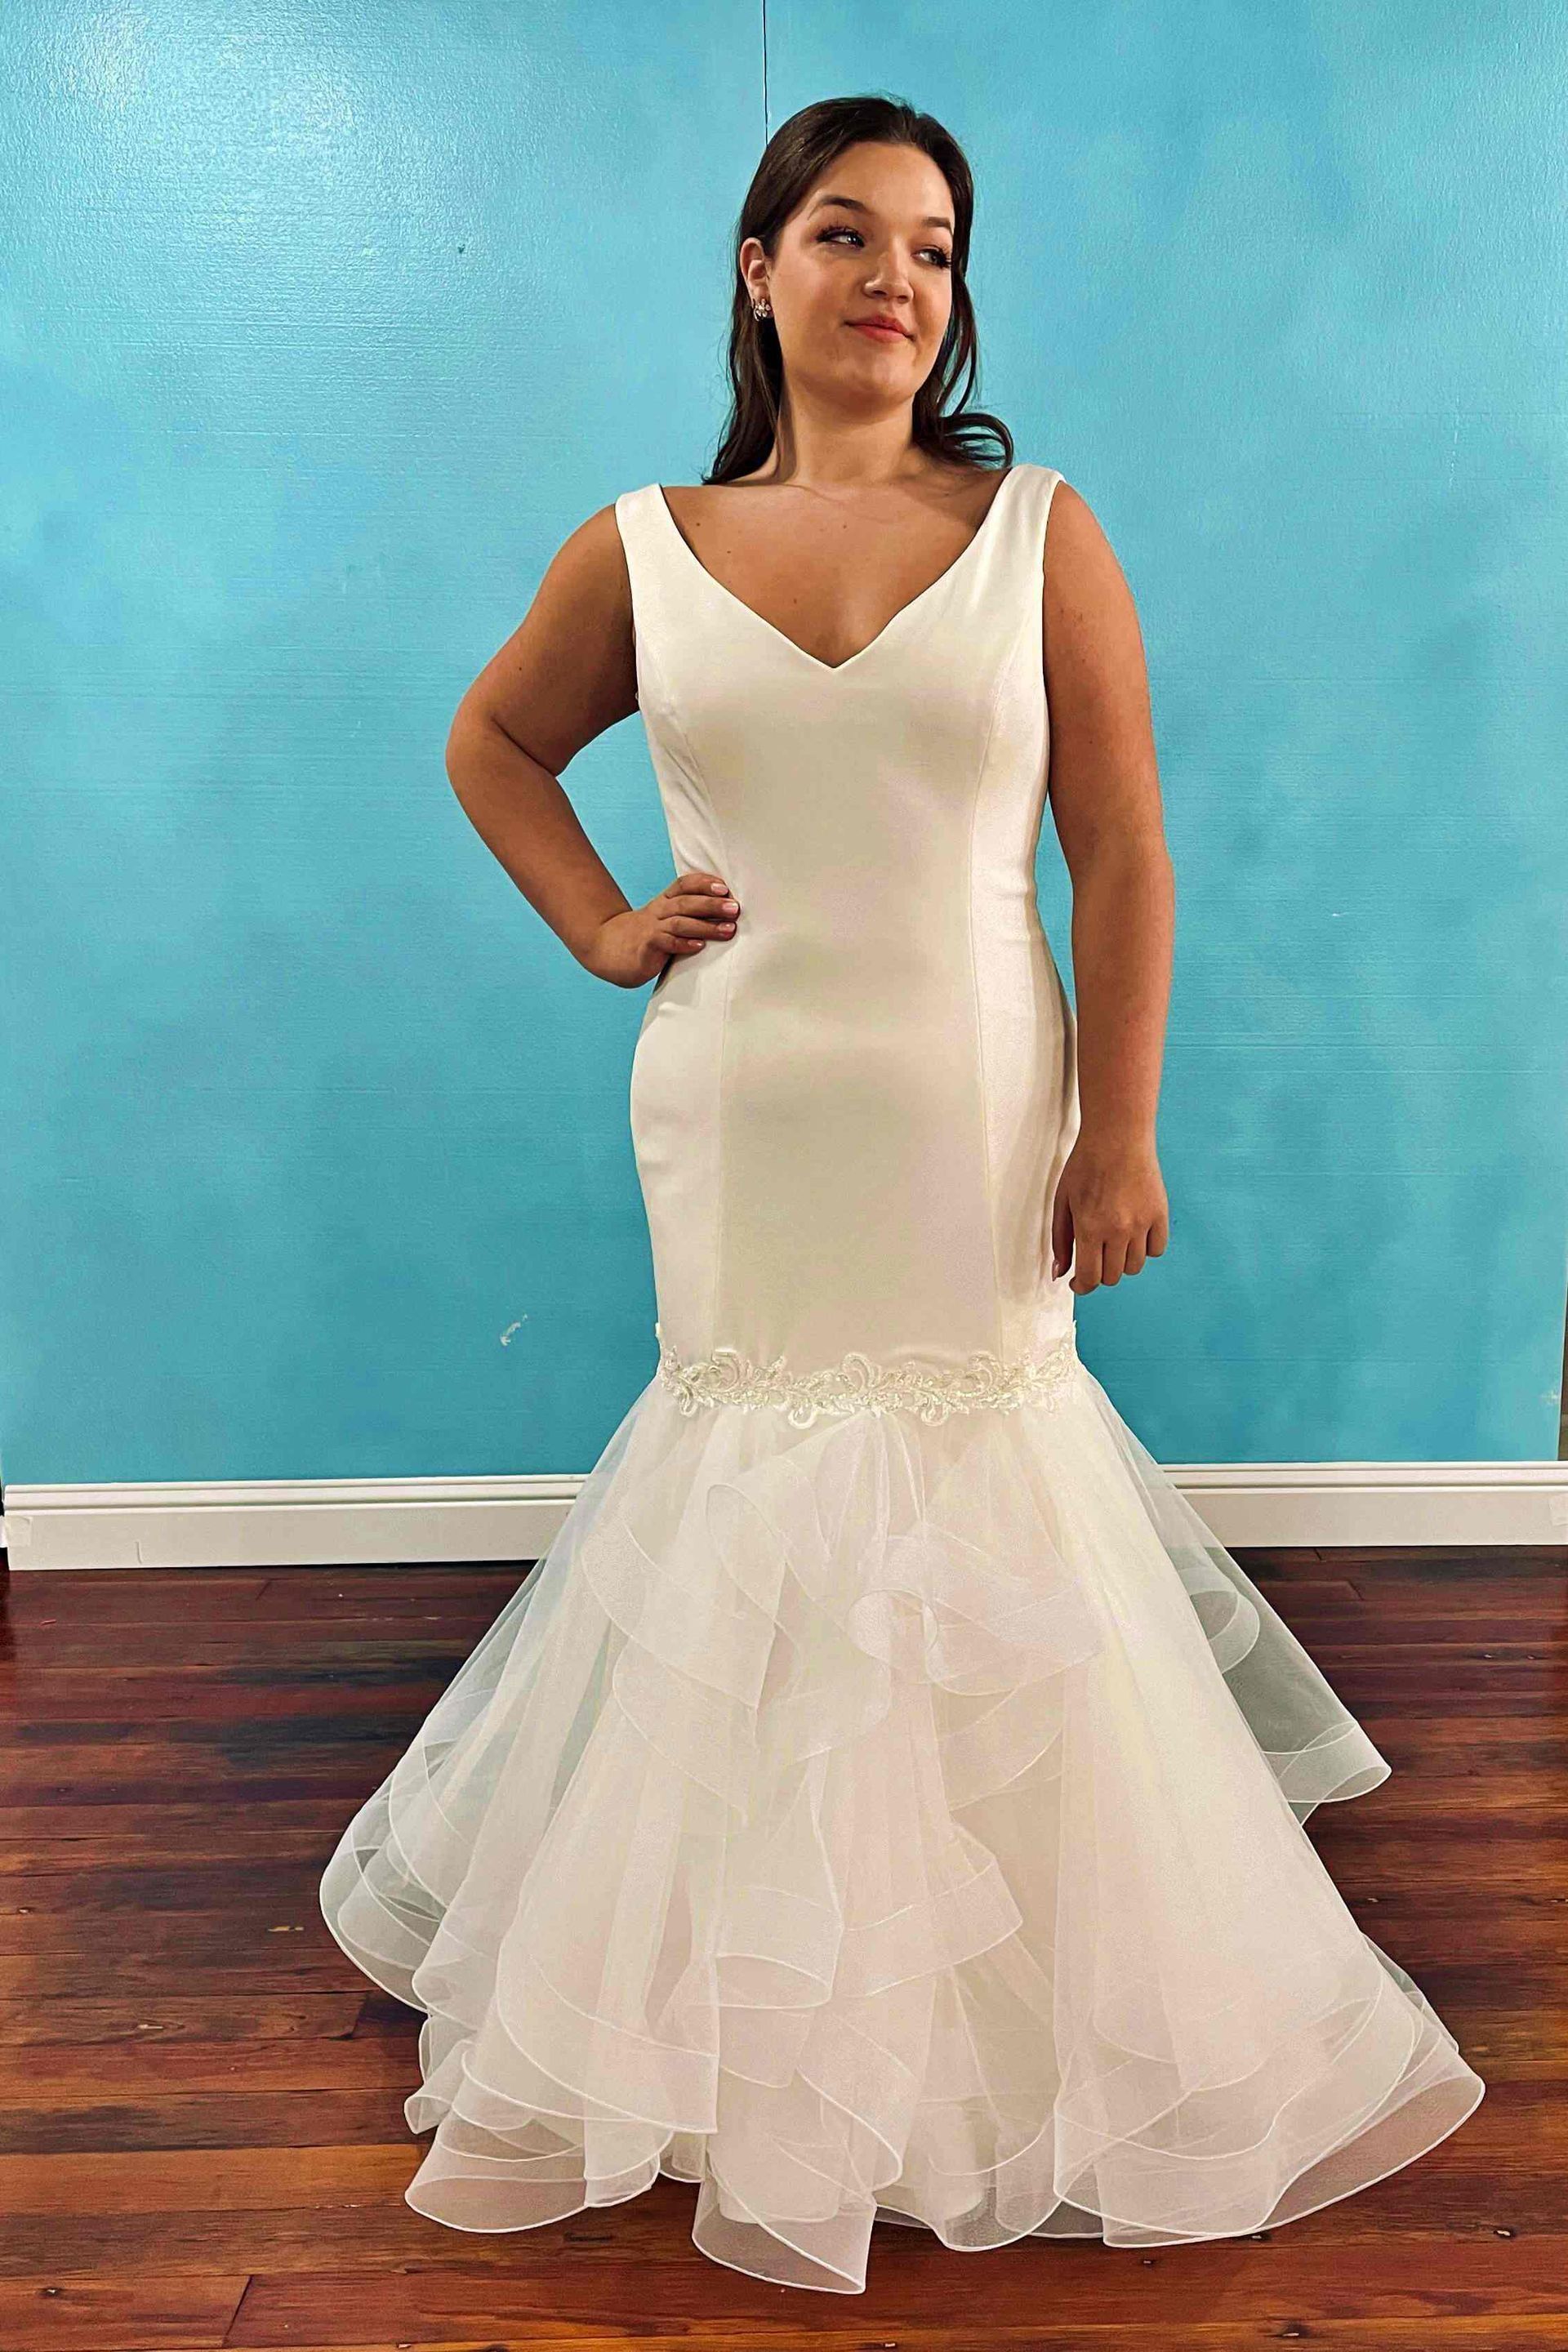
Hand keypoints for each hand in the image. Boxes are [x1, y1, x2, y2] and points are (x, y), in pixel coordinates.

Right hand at [581, 870, 740, 989]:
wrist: (605, 949)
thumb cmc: (644, 937)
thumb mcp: (664, 922)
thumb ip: (687, 917)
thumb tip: (724, 917)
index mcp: (664, 902)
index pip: (683, 885)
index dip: (703, 883)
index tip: (724, 887)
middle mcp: (658, 911)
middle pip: (685, 902)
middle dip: (712, 903)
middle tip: (734, 908)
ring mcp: (651, 929)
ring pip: (679, 922)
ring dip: (706, 925)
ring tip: (728, 929)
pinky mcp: (646, 947)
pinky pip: (666, 942)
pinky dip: (684, 943)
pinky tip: (700, 946)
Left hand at [1050, 1133, 1168, 1293]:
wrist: (1118, 1136)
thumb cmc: (1086, 1165)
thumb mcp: (1062, 1201)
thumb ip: (1060, 1240)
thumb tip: (1060, 1273)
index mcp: (1089, 1227)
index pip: (1090, 1278)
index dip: (1082, 1286)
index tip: (1079, 1283)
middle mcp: (1118, 1230)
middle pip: (1112, 1276)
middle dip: (1099, 1272)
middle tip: (1094, 1256)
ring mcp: (1142, 1223)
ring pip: (1134, 1267)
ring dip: (1121, 1262)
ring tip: (1113, 1242)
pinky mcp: (1160, 1214)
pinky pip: (1156, 1250)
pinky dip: (1145, 1249)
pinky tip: (1134, 1235)